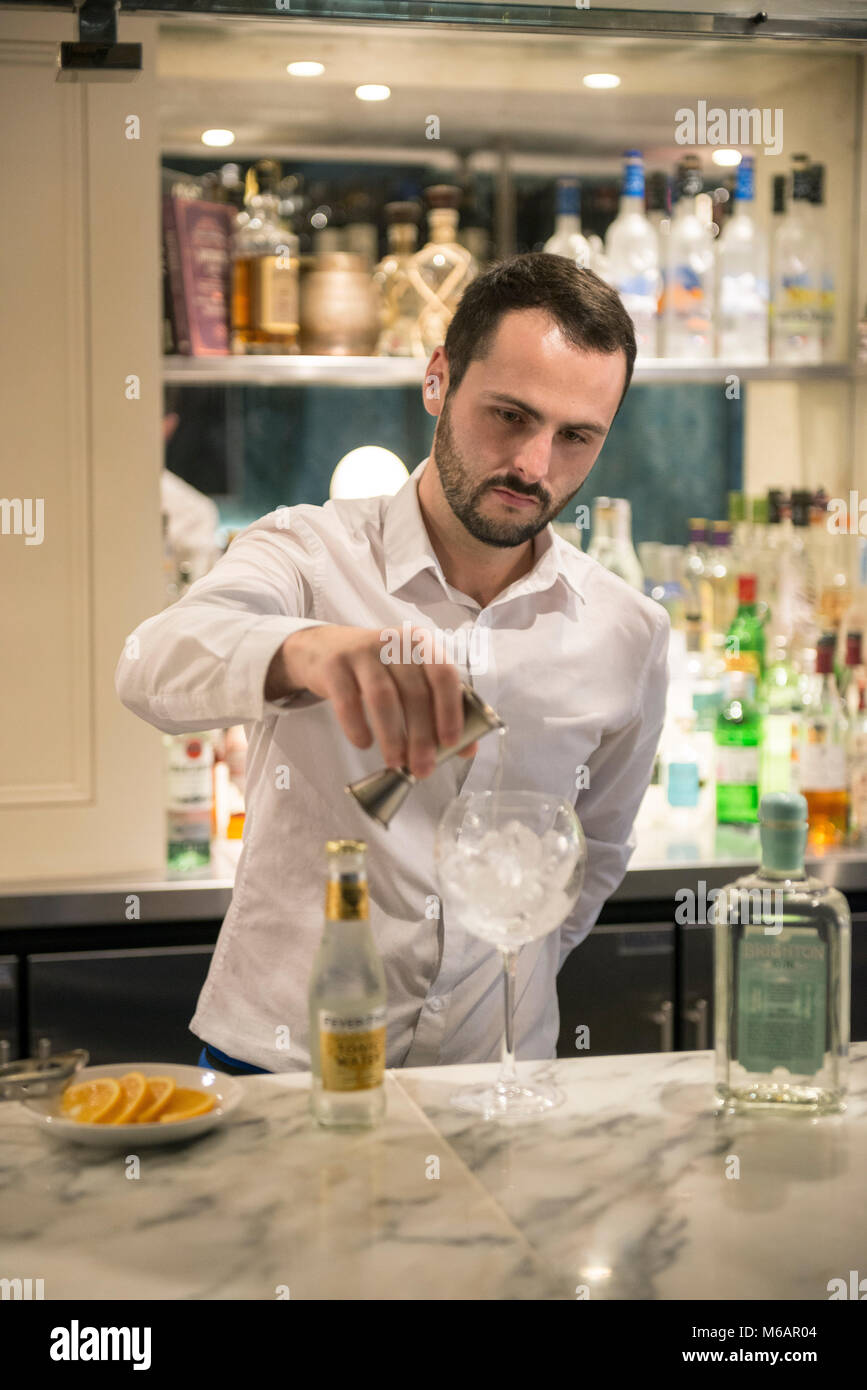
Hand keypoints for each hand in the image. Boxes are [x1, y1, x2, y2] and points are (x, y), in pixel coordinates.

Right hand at [266, 625, 478, 777]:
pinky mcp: (334, 666)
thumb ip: (440, 709)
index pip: (444, 674)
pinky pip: (347, 701)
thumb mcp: (411, 678)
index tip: (451, 743)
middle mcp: (394, 642)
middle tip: (423, 769)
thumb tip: (467, 749)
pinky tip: (364, 744)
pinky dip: (357, 726)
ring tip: (396, 763)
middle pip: (414, 692)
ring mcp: (362, 651)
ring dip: (392, 736)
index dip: (450, 709)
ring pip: (383, 698)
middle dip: (421, 737)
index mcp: (422, 644)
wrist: (325, 649)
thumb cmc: (380, 669)